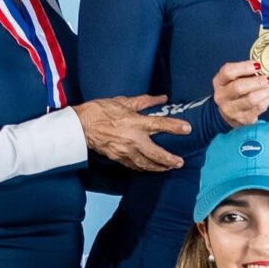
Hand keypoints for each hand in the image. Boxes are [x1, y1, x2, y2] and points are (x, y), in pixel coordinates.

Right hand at [73, 94, 188, 171]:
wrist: (81, 125)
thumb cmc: (100, 110)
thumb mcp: (123, 101)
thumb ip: (145, 101)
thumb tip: (162, 98)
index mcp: (135, 122)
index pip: (160, 124)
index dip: (175, 127)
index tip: (187, 129)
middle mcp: (132, 139)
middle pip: (156, 153)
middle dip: (170, 159)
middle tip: (180, 162)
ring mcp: (125, 150)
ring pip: (146, 164)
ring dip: (159, 167)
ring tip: (169, 168)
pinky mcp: (118, 157)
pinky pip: (134, 166)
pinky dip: (144, 168)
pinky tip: (150, 169)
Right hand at [210, 59, 268, 127]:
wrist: (229, 114)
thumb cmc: (235, 91)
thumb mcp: (234, 80)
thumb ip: (246, 73)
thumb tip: (265, 68)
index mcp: (219, 82)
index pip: (228, 72)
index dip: (244, 67)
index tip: (258, 65)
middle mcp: (222, 96)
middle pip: (238, 87)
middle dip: (257, 81)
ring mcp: (231, 110)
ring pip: (250, 100)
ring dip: (265, 91)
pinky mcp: (243, 119)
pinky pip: (259, 108)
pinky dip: (268, 99)